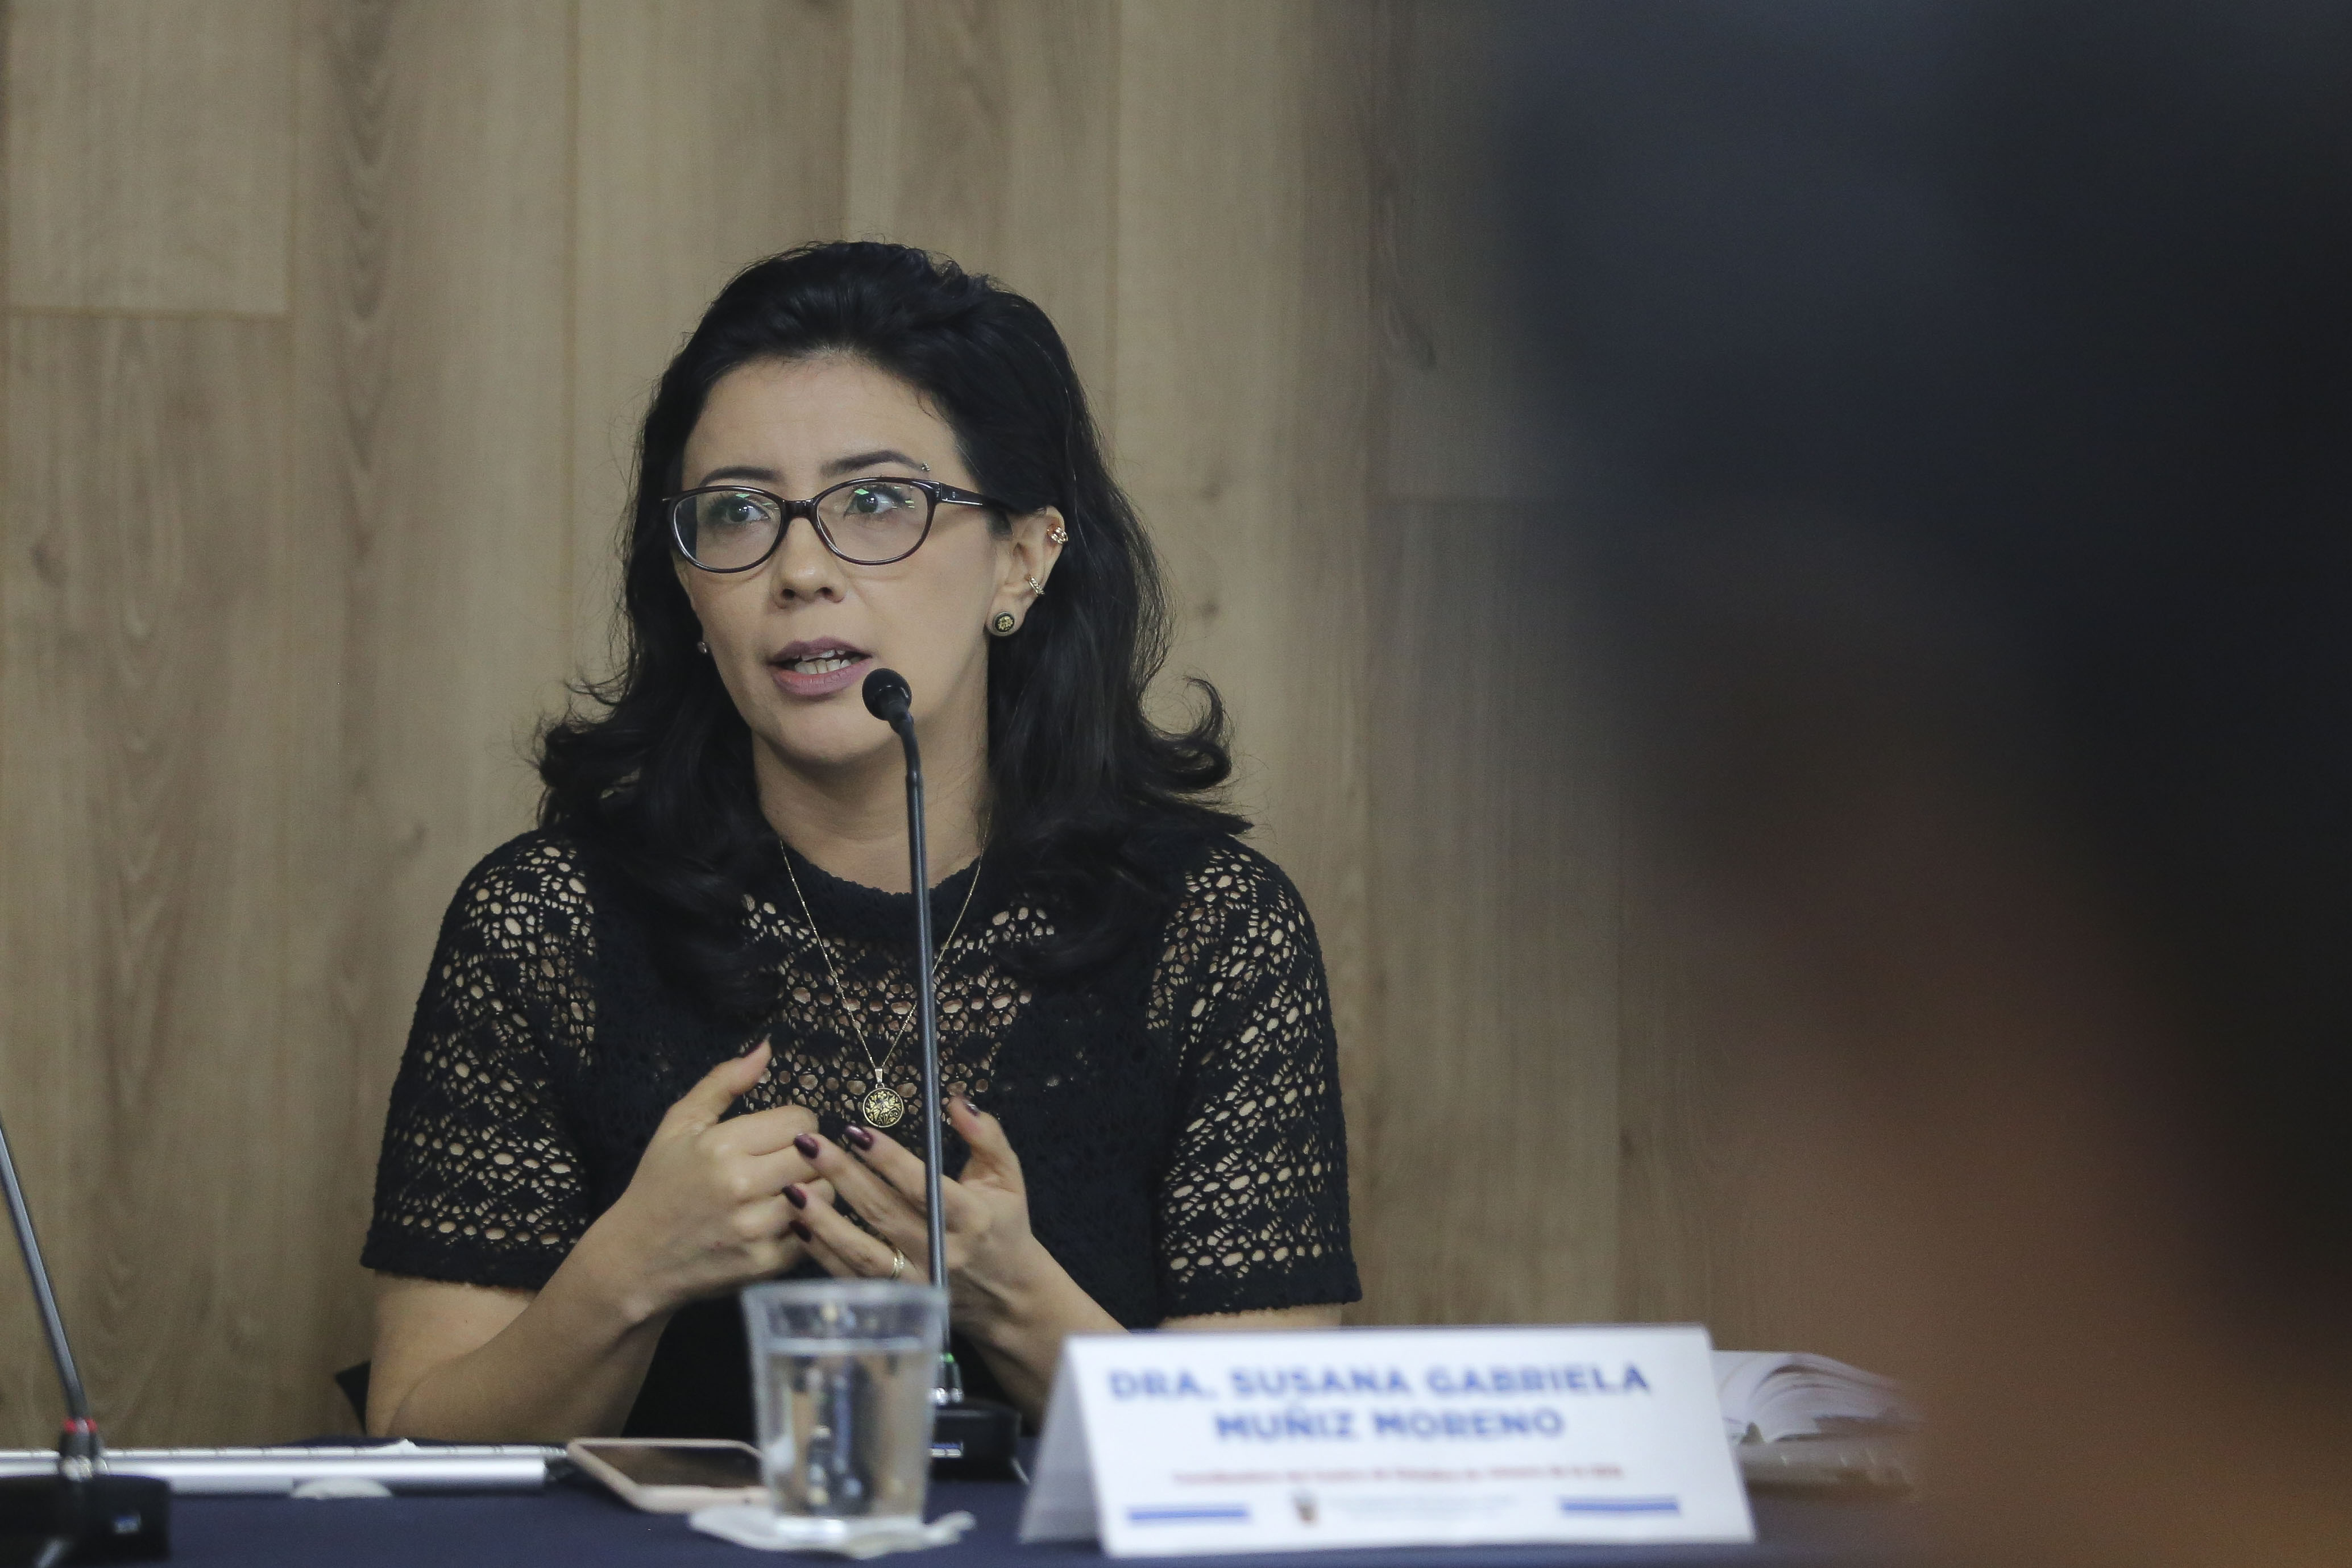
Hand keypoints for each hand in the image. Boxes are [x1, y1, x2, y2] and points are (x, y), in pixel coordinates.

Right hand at [571, 1042, 827, 1323]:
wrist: (635, 1260)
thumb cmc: (659, 1185)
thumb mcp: (680, 1125)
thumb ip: (724, 1082)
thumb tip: (766, 1048)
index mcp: (722, 1146)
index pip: (801, 1121)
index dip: (793, 1124)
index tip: (776, 1135)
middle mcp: (742, 1187)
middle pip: (816, 1156)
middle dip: (805, 1155)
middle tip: (782, 1162)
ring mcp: (756, 1229)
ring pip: (823, 1193)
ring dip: (810, 1189)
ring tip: (782, 1190)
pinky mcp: (766, 1263)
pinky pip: (813, 1232)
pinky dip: (803, 1225)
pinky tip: (777, 1221)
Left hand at [790, 1097, 1052, 1333]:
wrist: (1007, 1296)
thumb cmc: (1005, 1225)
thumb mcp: (1008, 1176)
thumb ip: (985, 1136)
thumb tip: (954, 1100)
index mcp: (971, 1218)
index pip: (924, 1187)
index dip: (889, 1160)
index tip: (857, 1132)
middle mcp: (941, 1252)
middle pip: (884, 1213)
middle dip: (843, 1176)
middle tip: (808, 1144)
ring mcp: (917, 1281)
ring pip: (863, 1252)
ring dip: (825, 1221)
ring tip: (793, 1189)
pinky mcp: (899, 1300)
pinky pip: (853, 1278)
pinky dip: (824, 1254)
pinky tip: (799, 1225)